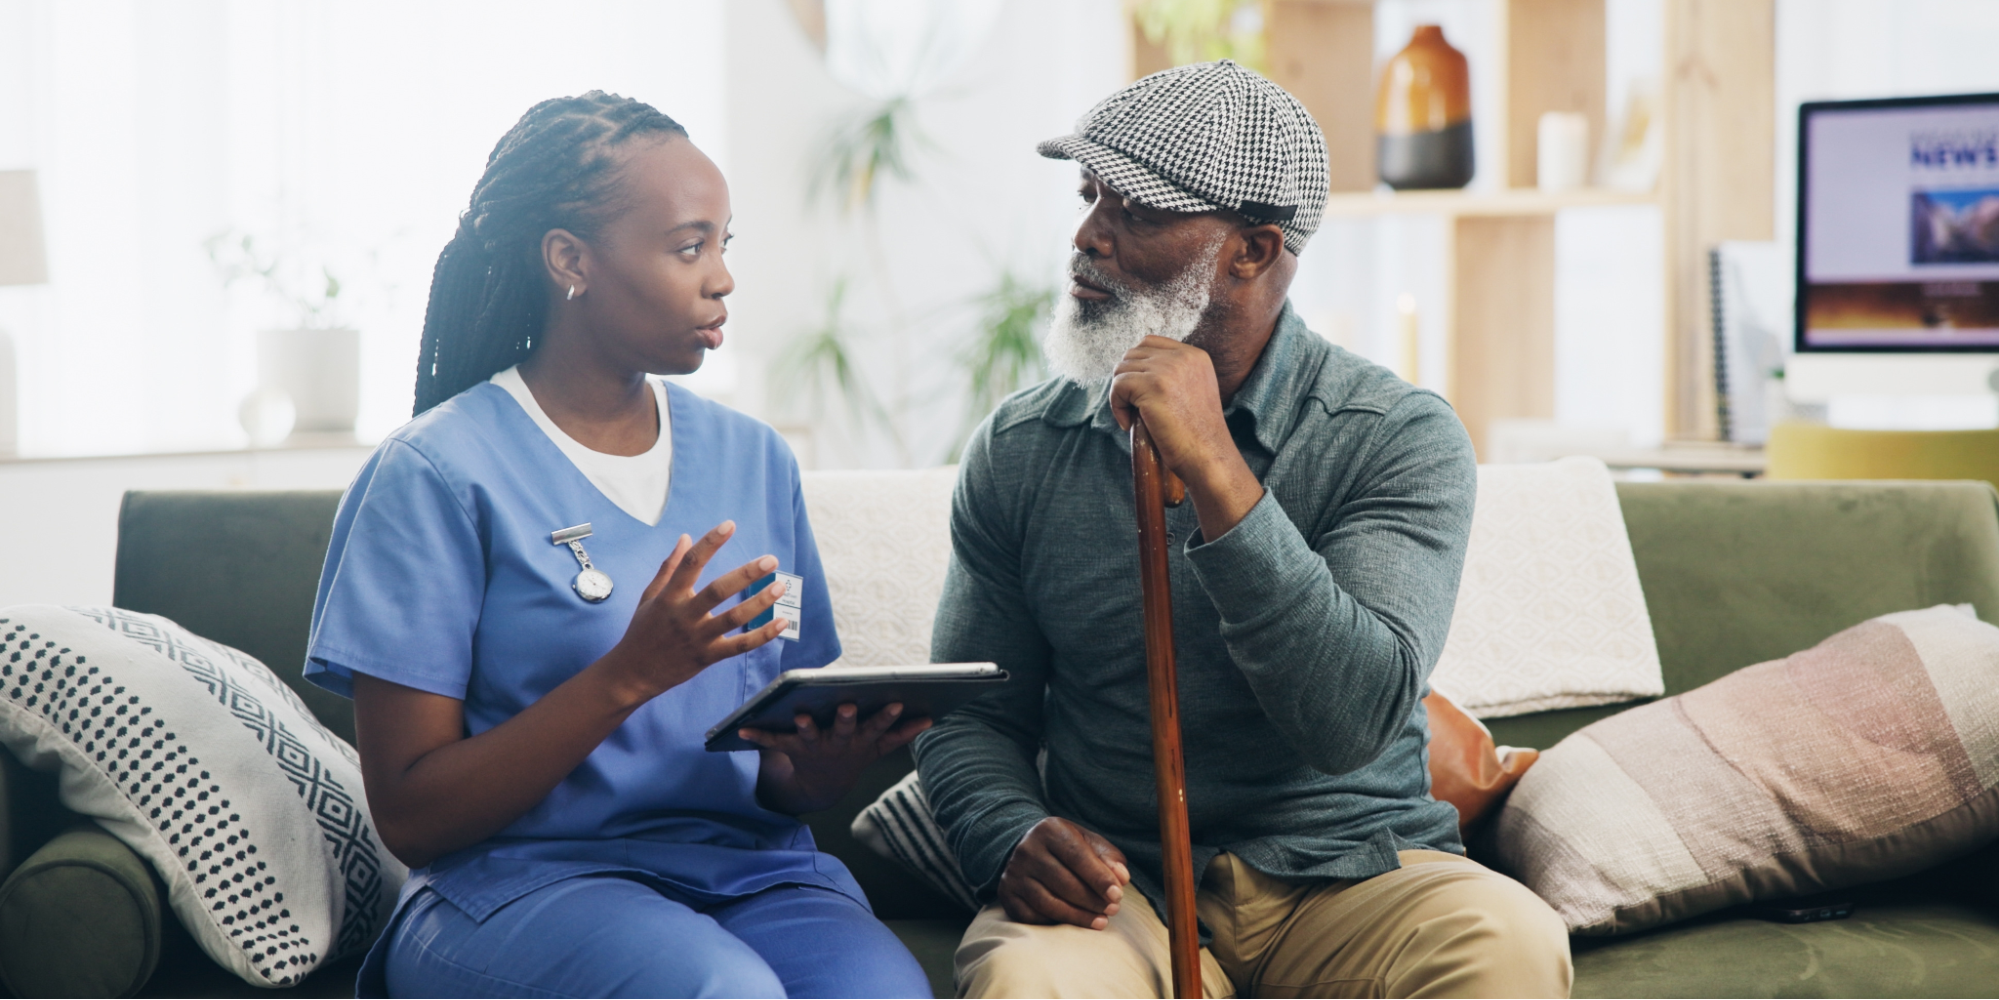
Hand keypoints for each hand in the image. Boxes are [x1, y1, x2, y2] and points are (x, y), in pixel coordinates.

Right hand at [602, 521, 791, 701]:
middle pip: (718, 591)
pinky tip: (781, 622)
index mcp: (669, 597)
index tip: (729, 525)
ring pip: (733, 618)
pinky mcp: (708, 657)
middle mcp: (684, 616)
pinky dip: (762, 635)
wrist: (633, 674)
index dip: (710, 543)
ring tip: (780, 586)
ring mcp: (697, 638)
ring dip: (759, 602)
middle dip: (746, 574)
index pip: (690, 564)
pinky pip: (739, 646)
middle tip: (771, 560)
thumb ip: (668, 567)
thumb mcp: (649, 596)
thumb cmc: (641, 631)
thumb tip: (686, 538)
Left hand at [740, 702, 932, 813]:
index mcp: (862, 740)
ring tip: (800, 715)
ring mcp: (816, 747)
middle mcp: (840, 744)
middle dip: (847, 719)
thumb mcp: (878, 748)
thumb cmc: (854, 754)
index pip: (877, 726)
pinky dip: (758, 735)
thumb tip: (930, 718)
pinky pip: (775, 741)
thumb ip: (902, 734)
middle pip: (844, 730)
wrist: (823, 787)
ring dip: (806, 727)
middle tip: (847, 705)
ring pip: (811, 736)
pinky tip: (742, 728)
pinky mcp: (794, 749)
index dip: (886, 717)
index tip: (895, 703)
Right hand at [997, 817, 1130, 929]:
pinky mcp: (1006, 893)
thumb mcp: (1088, 842)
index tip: (1117, 895)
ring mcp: (1014, 873)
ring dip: (1078, 916)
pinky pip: (1032, 916)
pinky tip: (1074, 923)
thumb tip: (1122, 878)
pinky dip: (1055, 923)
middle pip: (1063, 882)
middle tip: (1112, 910)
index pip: (1077, 856)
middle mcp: (1027, 849)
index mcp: (1049, 830)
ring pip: (1048, 903)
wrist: (1027, 848)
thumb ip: (1109, 857)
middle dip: (1092, 900)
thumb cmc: (1067, 848)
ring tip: (1101, 921)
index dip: (1099, 878)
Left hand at [1109, 337, 1264, 538]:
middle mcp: (1183, 356)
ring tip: (1132, 418)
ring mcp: (1167, 369)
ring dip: (1120, 395)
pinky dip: (1116, 406)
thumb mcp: (1193, 391)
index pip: (1149, 342)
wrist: (1207, 455)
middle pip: (1132, 354)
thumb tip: (1134, 369)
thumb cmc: (1197, 434)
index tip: (1140, 393)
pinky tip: (1129, 424)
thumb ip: (1173, 374)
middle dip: (1126, 380)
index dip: (1137, 366)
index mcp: (1195, 355)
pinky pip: (1118, 386)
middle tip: (1133, 408)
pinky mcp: (1151, 386)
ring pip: (1122, 369)